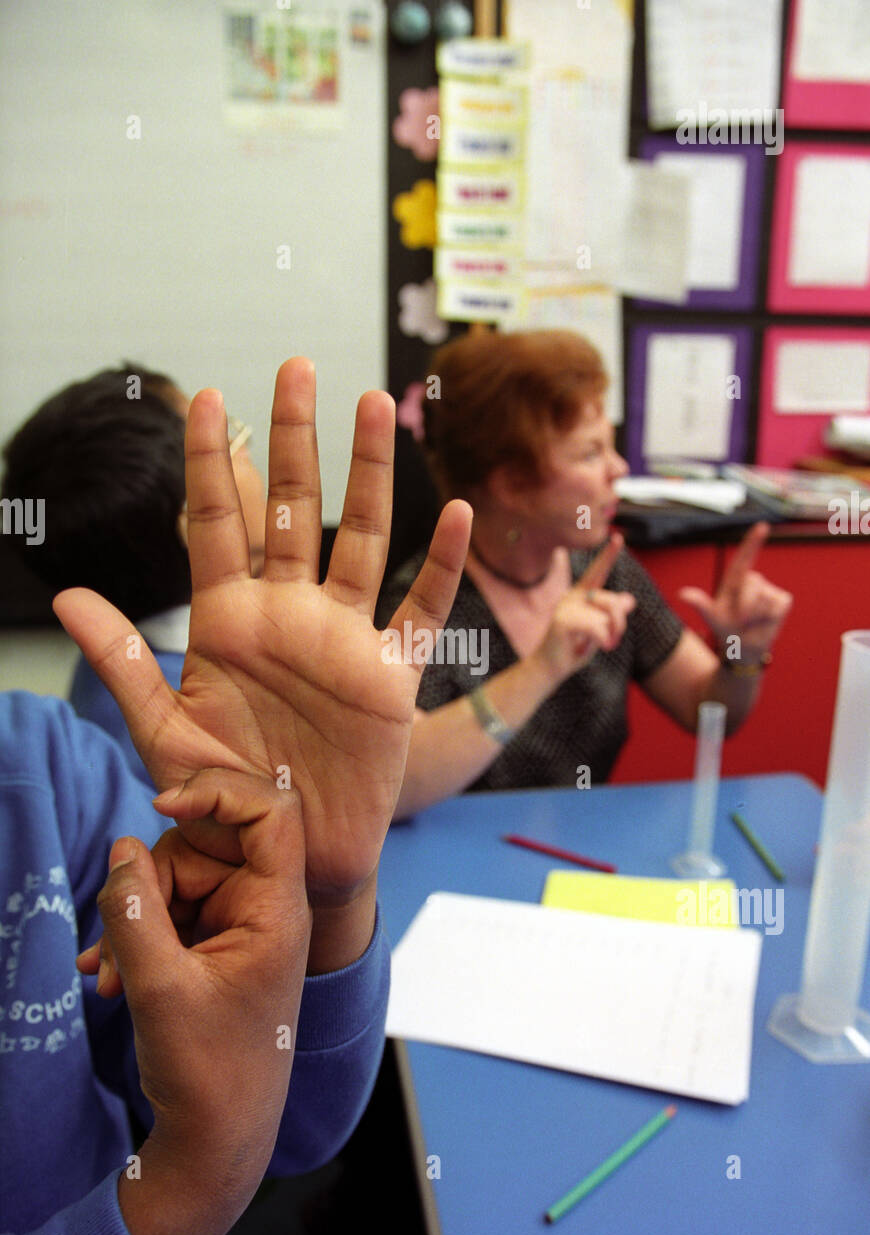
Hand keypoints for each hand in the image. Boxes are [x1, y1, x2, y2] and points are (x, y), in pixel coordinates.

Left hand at [54, 359, 471, 904]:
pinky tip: (452, 510)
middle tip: (296, 367)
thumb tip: (62, 596)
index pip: (215, 524)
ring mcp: (344, 640)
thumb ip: (122, 662)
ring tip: (375, 404)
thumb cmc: (222, 800)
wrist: (289, 856)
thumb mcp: (164, 733)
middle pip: (293, 510)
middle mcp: (288, 616)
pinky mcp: (390, 676)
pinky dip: (440, 564)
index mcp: (227, 623)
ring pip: (361, 538)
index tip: (205, 396)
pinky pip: (421, 610)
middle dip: (294, 439)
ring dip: (369, 475)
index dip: (210, 460)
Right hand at [76, 768, 311, 1234]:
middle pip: (204, 844)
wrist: (218, 1139)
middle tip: (117, 941)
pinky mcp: (213, 944)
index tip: (161, 808)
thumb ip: (134, 911)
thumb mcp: (159, 988)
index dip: (217, 793)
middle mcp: (264, 907)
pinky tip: (107, 975)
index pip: (269, 811)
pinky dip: (134, 936)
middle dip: (149, 881)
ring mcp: (238, 924)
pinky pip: (168, 910)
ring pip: (175, 878)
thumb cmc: (209, 1072)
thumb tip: (122, 848)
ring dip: (133, 917)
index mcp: (277, 908)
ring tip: (112, 976)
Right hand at [534, 534, 635, 682]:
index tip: (618, 538)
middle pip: (611, 601)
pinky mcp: (562, 622)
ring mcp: (566, 607)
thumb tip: (630, 600)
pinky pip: (596, 627)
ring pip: (606, 616)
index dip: (609, 555)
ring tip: (601, 646)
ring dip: (610, 635)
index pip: (598, 572)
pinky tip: (600, 647)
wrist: (550, 668)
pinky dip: (603, 639)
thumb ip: (611, 615)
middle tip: (613, 641)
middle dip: (619, 624)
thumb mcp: (598, 630)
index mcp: (580, 595)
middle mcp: (572, 596)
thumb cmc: (573, 648)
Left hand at [677, 522, 791, 660]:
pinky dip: (768, 618)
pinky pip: (776, 606)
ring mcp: (770, 590)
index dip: (753, 542)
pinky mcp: (783, 600)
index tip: (762, 526)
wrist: (743, 647)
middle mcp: (753, 581)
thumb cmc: (726, 628)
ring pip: (763, 597)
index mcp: (735, 581)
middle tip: (741, 618)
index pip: (744, 557)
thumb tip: (682, 594)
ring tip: (751, 621)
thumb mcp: (712, 617)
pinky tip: (765, 622)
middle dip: (744, 605)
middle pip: (752, 583)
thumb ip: (700, 604)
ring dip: (754, 615)